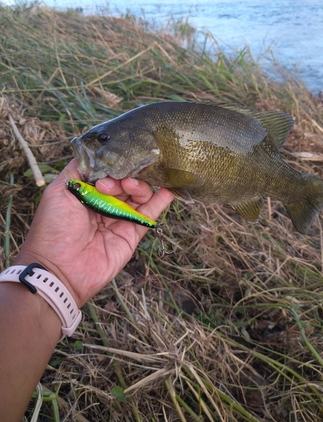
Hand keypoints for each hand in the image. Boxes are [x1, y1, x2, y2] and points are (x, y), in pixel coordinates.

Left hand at [15, 159, 173, 306]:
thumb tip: (93, 152)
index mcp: (88, 192)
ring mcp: (120, 218)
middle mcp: (105, 203)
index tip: (111, 165)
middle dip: (123, 175)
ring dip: (139, 185)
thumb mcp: (59, 191)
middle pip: (125, 180)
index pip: (108, 170)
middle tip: (110, 184)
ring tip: (129, 186)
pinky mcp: (132, 234)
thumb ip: (76, 169)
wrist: (59, 270)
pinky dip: (161, 200)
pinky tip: (169, 188)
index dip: (112, 164)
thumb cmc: (54, 229)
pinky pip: (149, 214)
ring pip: (139, 193)